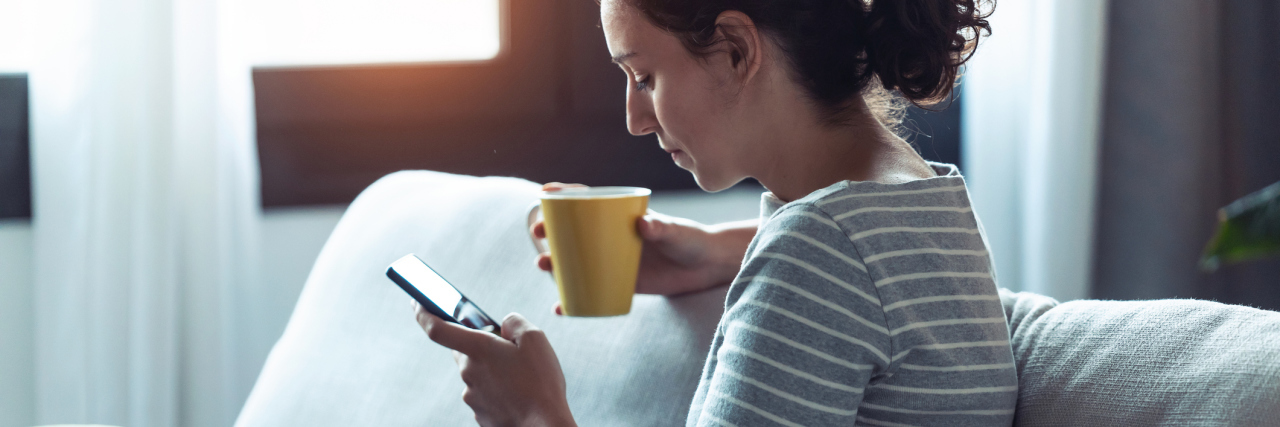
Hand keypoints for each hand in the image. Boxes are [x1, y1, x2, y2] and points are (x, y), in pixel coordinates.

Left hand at [416, 304, 575, 426]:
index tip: (416, 303)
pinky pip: (484, 394)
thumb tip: (503, 325)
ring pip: (476, 373)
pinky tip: (518, 394)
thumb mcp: (535, 339)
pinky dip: (498, 390)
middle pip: (464, 351)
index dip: (423, 314)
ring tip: (522, 378)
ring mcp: (472, 395)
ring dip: (493, 370)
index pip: (437, 328)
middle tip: (506, 349)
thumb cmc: (540, 383)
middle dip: (480, 347)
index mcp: (478, 349)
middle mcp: (469, 372)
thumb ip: (514, 322)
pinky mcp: (479, 413)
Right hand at [532, 183, 751, 313]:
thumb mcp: (677, 232)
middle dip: (550, 229)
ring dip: (555, 263)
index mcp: (621, 216)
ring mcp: (613, 260)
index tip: (544, 192)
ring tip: (544, 265)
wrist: (706, 268)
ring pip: (576, 260)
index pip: (588, 200)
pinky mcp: (620, 283)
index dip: (564, 194)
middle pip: (573, 231)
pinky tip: (561, 307)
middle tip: (538, 233)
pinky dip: (574, 300)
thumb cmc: (692, 240)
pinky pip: (591, 290)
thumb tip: (644, 225)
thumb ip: (662, 228)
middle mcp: (611, 236)